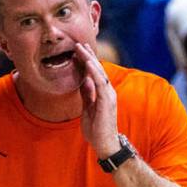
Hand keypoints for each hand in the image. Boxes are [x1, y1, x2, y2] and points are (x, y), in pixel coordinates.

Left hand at [76, 42, 119, 157]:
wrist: (104, 143)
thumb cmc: (96, 128)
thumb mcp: (87, 107)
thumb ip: (87, 94)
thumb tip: (84, 80)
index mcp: (102, 92)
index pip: (94, 73)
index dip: (87, 61)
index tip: (78, 50)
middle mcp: (108, 91)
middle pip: (97, 69)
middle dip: (88, 55)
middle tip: (78, 43)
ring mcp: (109, 95)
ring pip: (99, 72)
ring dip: (90, 59)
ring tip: (81, 48)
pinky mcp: (107, 100)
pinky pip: (100, 82)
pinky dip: (94, 72)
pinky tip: (88, 63)